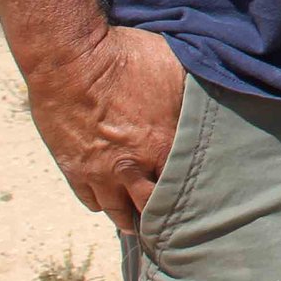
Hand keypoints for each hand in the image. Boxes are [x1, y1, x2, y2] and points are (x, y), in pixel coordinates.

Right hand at [22, 25, 186, 232]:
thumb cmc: (125, 57)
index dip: (193, 191)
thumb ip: (191, 98)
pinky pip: (90, 200)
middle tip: (173, 223)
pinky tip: (112, 203)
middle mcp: (130, 166)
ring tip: (142, 223)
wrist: (69, 59)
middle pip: (150, 207)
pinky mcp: (72, 168)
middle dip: (162, 216)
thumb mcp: (174, 68)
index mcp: (161, 144)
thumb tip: (211, 104)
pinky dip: (103, 204)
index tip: (202, 199)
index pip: (185, 184)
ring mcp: (98, 171)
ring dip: (131, 218)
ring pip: (117, 211)